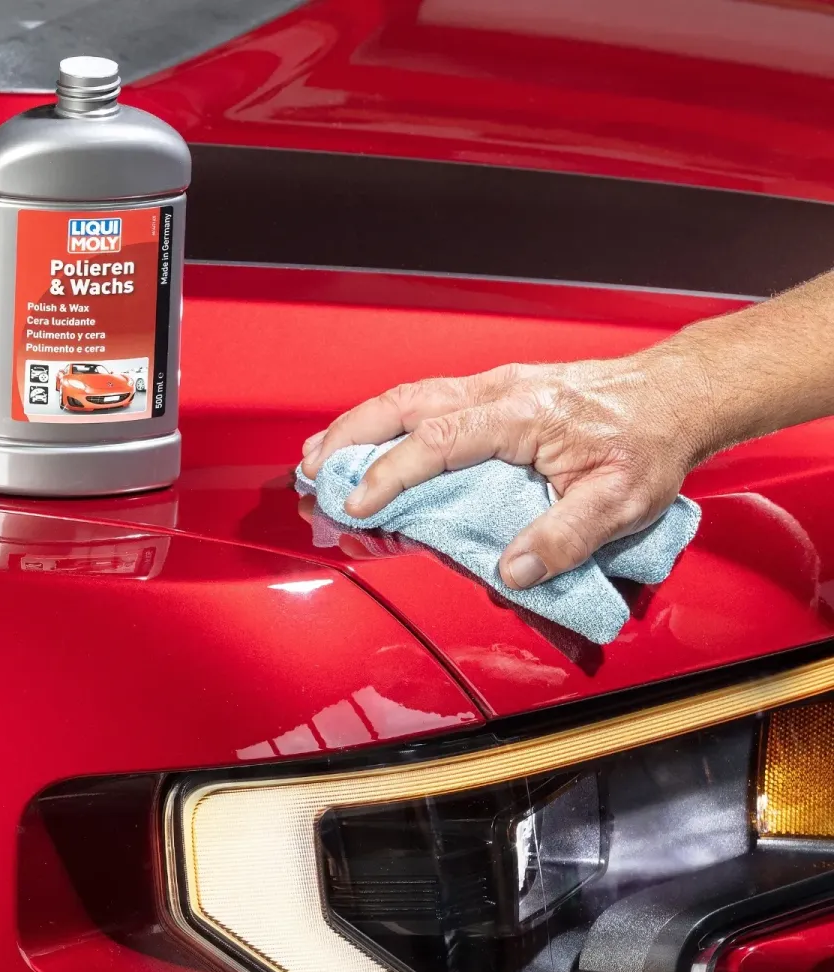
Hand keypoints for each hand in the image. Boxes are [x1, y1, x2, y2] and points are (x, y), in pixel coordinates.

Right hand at [300, 350, 714, 587]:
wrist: (672, 398)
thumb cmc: (647, 443)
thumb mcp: (620, 502)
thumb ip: (564, 538)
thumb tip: (512, 572)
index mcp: (522, 415)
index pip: (438, 441)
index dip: (391, 473)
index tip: (357, 504)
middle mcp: (500, 393)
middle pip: (405, 404)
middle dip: (348, 437)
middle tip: (309, 472)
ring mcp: (495, 389)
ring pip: (410, 397)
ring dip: (359, 426)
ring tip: (318, 457)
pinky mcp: (497, 395)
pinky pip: (429, 402)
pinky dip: (388, 422)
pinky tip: (372, 442)